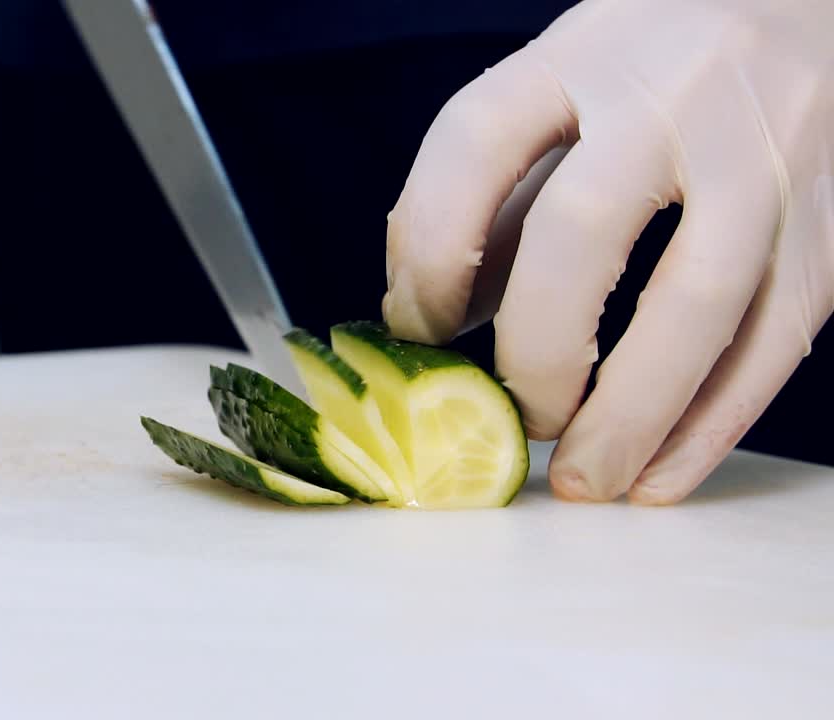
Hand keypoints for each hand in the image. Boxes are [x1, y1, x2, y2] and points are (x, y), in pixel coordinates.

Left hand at [382, 0, 833, 503]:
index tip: (417, 326)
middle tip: (515, 416)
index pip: (474, 143)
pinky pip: (774, 340)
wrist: (818, 4)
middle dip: (534, 351)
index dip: (427, 250)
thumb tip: (425, 322)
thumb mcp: (565, 90)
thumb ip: (497, 195)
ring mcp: (765, 156)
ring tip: (586, 479)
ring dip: (630, 416)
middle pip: (581, 232)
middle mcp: (674, 96)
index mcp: (579, 55)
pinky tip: (658, 475)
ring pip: (696, 305)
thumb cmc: (659, 65)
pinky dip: (712, 424)